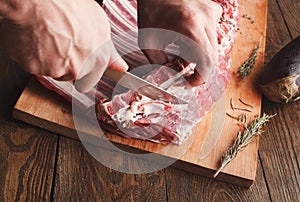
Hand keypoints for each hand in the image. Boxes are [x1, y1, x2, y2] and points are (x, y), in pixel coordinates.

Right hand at [0, 0, 127, 92]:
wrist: (39, 1)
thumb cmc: (69, 6)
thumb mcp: (100, 26)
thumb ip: (110, 53)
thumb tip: (121, 68)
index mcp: (97, 60)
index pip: (90, 82)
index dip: (82, 72)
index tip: (78, 64)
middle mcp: (78, 69)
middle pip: (70, 77)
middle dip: (66, 65)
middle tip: (62, 42)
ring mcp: (56, 70)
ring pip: (52, 72)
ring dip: (50, 60)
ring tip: (49, 36)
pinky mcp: (35, 68)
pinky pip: (34, 66)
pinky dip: (33, 56)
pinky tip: (36, 39)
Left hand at [137, 0, 221, 84]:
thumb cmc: (150, 10)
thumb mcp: (148, 42)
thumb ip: (159, 63)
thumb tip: (170, 76)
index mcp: (191, 27)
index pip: (208, 62)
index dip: (200, 78)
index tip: (189, 82)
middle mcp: (207, 19)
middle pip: (212, 57)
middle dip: (197, 67)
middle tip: (182, 68)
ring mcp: (212, 13)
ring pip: (212, 47)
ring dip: (198, 54)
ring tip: (179, 48)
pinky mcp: (213, 11)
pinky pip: (211, 35)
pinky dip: (200, 41)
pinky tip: (185, 37)